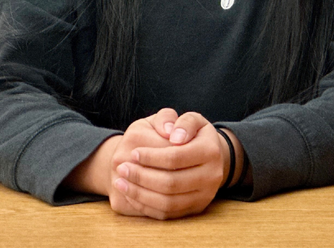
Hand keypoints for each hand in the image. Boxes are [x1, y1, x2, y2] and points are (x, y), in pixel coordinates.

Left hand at [109, 109, 228, 219]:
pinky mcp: (195, 209)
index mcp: (211, 151)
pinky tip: (131, 194)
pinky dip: (145, 205)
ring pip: (167, 202)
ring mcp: (204, 195)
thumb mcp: (191, 120)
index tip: (134, 152)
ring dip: (139, 193)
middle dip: (141, 176)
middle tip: (121, 168)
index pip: (175, 157)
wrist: (209, 158)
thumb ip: (182, 122)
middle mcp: (212, 176)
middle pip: (170, 183)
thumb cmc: (194, 136)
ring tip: (121, 182)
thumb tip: (173, 135)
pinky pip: (166, 214)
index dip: (151, 157)